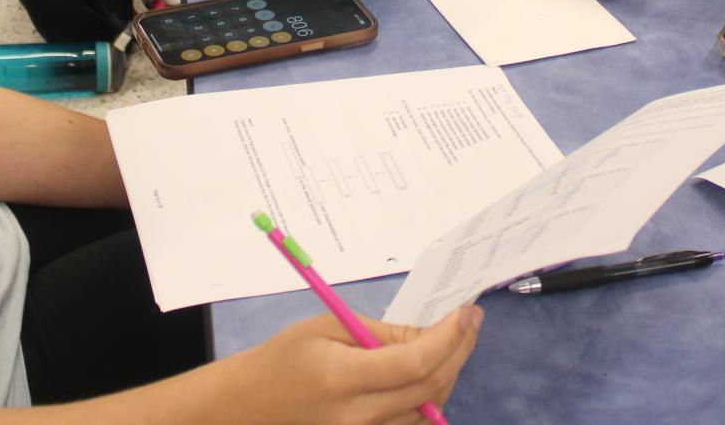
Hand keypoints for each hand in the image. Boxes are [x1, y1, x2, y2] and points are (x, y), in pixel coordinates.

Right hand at [234, 308, 480, 424]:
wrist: (252, 404)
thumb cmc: (286, 358)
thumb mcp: (328, 327)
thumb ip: (382, 333)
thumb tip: (431, 330)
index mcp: (341, 378)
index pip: (413, 363)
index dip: (448, 337)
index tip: (466, 311)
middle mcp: (356, 416)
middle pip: (429, 389)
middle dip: (459, 351)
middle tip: (471, 321)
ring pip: (428, 410)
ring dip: (450, 373)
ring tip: (455, 341)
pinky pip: (413, 424)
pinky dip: (431, 397)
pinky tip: (432, 369)